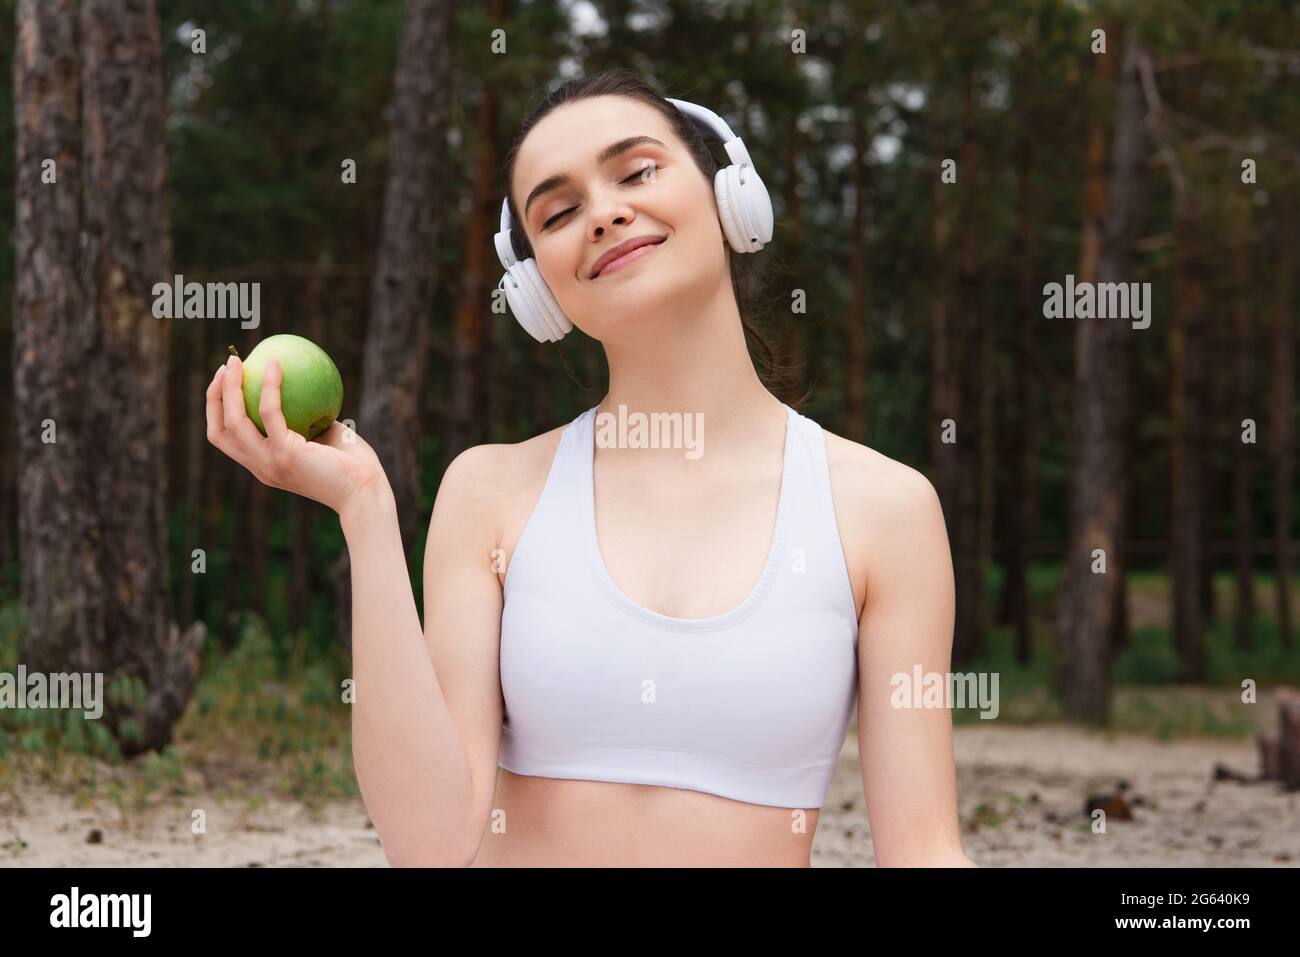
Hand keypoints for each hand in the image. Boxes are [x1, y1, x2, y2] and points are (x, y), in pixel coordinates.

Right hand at [205, 354, 389, 515]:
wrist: (367, 492)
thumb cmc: (354, 465)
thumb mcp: (325, 436)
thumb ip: (308, 416)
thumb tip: (302, 380)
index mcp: (264, 465)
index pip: (227, 440)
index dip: (218, 410)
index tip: (226, 380)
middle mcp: (261, 467)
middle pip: (220, 432)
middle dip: (214, 397)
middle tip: (227, 366)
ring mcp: (270, 463)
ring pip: (235, 422)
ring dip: (230, 388)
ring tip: (237, 361)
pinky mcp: (286, 455)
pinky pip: (271, 414)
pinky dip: (269, 386)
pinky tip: (276, 364)